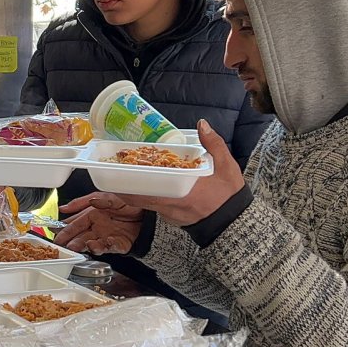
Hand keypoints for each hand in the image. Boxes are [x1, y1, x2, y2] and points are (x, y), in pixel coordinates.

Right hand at [54, 192, 143, 253]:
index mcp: (92, 215)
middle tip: (63, 245)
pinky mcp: (119, 244)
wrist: (148, 212)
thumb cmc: (128, 203)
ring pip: (92, 243)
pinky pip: (110, 247)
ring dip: (85, 246)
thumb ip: (84, 201)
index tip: (55, 235)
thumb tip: (66, 207)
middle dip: (71, 241)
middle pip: (80, 236)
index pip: (74, 223)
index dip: (64, 230)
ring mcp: (106, 237)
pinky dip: (106, 246)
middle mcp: (97, 227)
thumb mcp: (105, 195)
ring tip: (80, 247)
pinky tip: (102, 243)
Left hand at [79, 119, 244, 225]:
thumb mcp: (227, 167)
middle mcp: (170, 207)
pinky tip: (140, 182)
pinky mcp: (169, 217)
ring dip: (132, 190)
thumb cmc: (229, 195)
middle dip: (124, 185)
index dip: (129, 185)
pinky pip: (151, 205)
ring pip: (143, 202)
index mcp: (181, 195)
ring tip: (121, 173)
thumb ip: (214, 144)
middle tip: (113, 169)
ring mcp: (168, 214)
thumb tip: (202, 124)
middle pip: (138, 198)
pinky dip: (143, 195)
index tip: (118, 172)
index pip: (148, 193)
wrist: (233, 222)